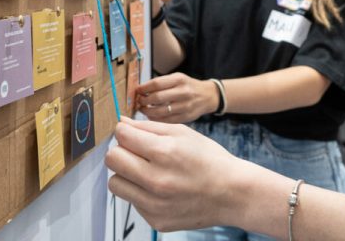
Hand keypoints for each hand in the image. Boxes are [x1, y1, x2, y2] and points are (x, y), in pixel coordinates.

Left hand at [106, 118, 243, 231]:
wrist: (232, 194)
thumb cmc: (210, 160)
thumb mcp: (183, 133)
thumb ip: (148, 127)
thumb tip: (122, 124)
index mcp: (164, 153)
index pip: (122, 136)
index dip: (124, 131)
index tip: (130, 134)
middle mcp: (156, 180)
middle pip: (112, 159)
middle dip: (121, 151)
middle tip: (136, 152)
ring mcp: (155, 204)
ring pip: (115, 183)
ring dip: (126, 174)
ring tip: (145, 171)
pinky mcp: (155, 220)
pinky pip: (132, 201)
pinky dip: (140, 193)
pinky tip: (159, 189)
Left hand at [136, 72, 218, 123]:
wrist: (208, 96)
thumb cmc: (188, 86)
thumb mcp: (178, 78)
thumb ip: (162, 83)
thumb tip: (141, 90)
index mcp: (179, 80)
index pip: (156, 84)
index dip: (143, 88)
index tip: (137, 91)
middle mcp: (183, 92)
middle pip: (157, 98)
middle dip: (144, 101)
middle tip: (138, 101)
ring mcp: (185, 106)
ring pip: (160, 111)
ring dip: (147, 111)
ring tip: (142, 109)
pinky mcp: (185, 117)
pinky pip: (166, 120)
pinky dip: (156, 119)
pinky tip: (151, 116)